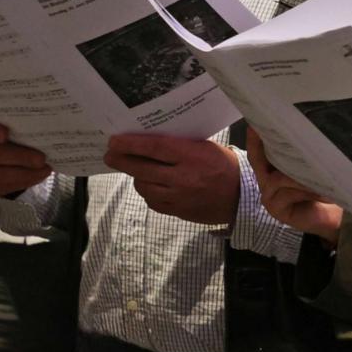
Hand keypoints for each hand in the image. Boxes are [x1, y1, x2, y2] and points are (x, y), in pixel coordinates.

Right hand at [0, 110, 50, 197]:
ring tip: (44, 170)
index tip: (5, 134)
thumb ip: (18, 121)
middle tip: (41, 159)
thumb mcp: (10, 121)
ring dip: (23, 174)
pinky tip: (37, 177)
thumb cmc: (8, 130)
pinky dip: (21, 182)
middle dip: (19, 158)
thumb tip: (44, 123)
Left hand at [105, 132, 240, 224]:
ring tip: (137, 170)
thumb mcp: (206, 148)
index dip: (131, 144)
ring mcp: (179, 197)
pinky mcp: (177, 211)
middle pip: (142, 168)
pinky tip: (151, 185)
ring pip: (144, 186)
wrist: (241, 197)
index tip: (114, 140)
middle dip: (122, 160)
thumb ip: (180, 145)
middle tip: (110, 155)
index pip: (155, 147)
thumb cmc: (224, 165)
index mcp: (193, 156)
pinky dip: (148, 191)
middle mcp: (183, 177)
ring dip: (136, 176)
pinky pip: (152, 201)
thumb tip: (148, 140)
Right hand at [247, 128, 342, 242]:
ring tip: (321, 172)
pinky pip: (288, 193)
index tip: (253, 123)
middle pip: (260, 160)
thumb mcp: (311, 171)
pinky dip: (306, 189)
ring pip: (278, 178)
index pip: (259, 152)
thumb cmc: (320, 191)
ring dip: (300, 174)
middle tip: (284, 133)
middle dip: (271, 146)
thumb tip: (307, 134)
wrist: (328, 218)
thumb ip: (303, 158)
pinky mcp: (276, 209)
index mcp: (272, 170)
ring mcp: (269, 197)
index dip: (254, 138)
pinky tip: (320, 191)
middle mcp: (266, 182)